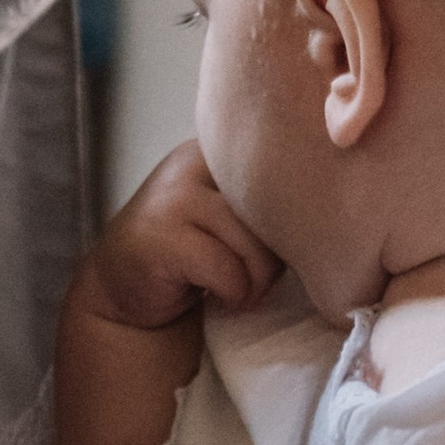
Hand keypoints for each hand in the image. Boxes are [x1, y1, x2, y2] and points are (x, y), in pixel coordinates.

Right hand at [83, 142, 278, 332]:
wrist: (123, 284)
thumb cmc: (194, 252)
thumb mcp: (229, 212)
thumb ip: (263, 201)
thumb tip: (322, 218)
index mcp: (215, 149)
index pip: (281, 171)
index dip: (294, 215)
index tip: (287, 243)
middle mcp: (193, 161)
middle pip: (272, 209)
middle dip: (277, 255)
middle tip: (262, 279)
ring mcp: (173, 196)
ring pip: (252, 241)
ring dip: (257, 280)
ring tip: (243, 290)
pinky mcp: (161, 237)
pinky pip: (227, 270)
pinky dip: (234, 293)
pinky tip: (219, 295)